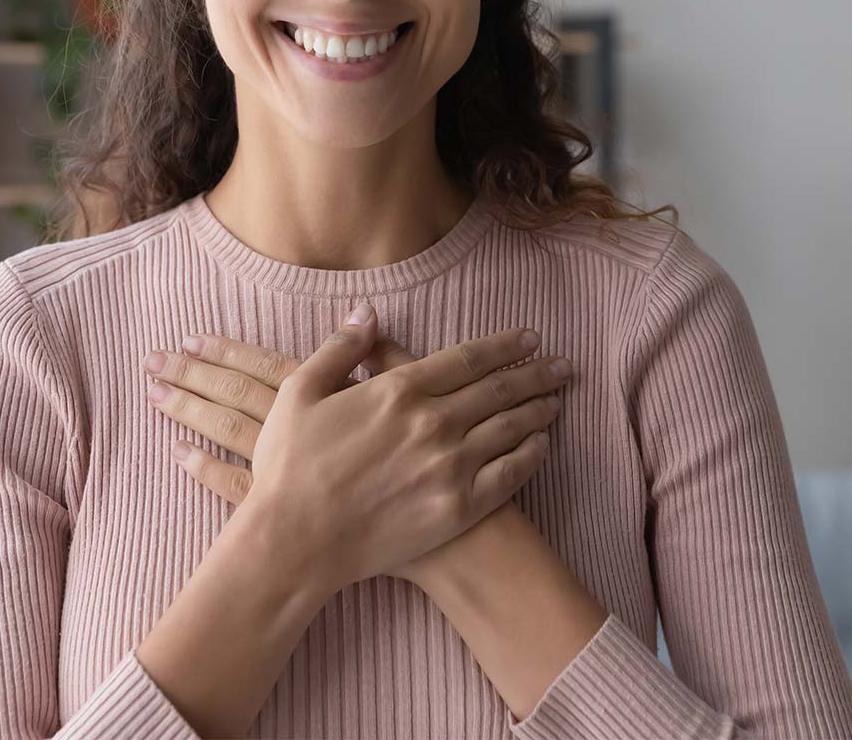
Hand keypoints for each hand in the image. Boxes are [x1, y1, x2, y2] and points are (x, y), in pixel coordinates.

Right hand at [142, 305, 570, 589]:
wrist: (297, 540)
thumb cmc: (290, 466)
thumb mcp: (299, 392)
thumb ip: (339, 348)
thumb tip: (367, 312)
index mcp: (399, 390)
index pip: (468, 358)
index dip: (504, 345)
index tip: (529, 338)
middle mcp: (434, 422)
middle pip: (499, 389)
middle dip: (535, 373)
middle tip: (561, 365)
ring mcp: (451, 466)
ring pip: (510, 428)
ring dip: (538, 410)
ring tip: (557, 399)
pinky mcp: (458, 507)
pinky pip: (509, 475)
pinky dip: (531, 456)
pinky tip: (542, 446)